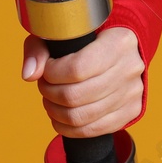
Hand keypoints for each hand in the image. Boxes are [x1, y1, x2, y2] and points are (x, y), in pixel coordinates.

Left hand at [21, 26, 143, 137]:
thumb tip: (29, 74)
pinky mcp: (131, 111)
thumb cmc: (89, 39)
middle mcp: (129, 68)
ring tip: (51, 99)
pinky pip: (92, 131)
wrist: (123, 48)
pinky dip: (68, 128)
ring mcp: (132, 92)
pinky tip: (60, 116)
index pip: (76, 68)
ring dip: (55, 111)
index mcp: (118, 42)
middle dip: (50, 93)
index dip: (52, 73)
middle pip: (75, 96)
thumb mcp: (62, 32)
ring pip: (80, 117)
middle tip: (45, 85)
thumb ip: (40, 47)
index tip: (47, 68)